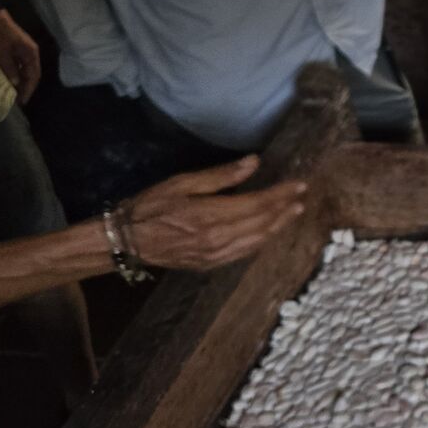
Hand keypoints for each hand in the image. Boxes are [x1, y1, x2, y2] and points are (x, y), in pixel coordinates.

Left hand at [0, 8, 40, 103]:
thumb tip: (16, 84)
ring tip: (14, 93)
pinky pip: (20, 65)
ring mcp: (24, 49)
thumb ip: (10, 69)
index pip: (34, 76)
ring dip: (22, 81)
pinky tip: (11, 80)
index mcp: (31, 53)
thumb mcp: (1, 53)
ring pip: (26, 70)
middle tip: (19, 100)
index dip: (28, 90)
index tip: (22, 102)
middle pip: (32, 74)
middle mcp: (31, 52)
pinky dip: (17, 74)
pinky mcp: (17, 48)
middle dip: (27, 87)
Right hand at [124, 155, 307, 269]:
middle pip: (262, 224)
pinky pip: (243, 253)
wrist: (125, 242)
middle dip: (284, 211)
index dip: (281, 195)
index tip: (299, 185)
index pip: (258, 204)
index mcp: (212, 216)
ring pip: (256, 241)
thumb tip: (254, 162)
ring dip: (277, 227)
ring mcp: (215, 255)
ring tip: (292, 214)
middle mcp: (218, 239)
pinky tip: (267, 233)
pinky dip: (260, 241)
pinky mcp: (209, 264)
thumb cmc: (150, 207)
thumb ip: (221, 176)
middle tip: (302, 199)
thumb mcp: (182, 183)